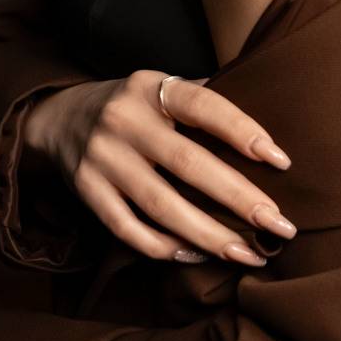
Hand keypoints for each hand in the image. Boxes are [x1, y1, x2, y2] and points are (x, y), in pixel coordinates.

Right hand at [22, 70, 295, 266]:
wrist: (59, 117)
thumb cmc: (133, 105)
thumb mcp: (160, 85)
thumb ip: (202, 97)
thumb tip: (265, 110)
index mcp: (151, 87)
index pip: (203, 105)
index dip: (243, 130)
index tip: (281, 161)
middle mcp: (124, 120)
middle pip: (188, 163)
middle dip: (239, 198)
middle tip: (281, 224)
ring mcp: (103, 158)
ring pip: (161, 206)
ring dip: (210, 235)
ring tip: (249, 254)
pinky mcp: (87, 192)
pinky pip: (129, 229)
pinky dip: (165, 247)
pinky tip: (198, 255)